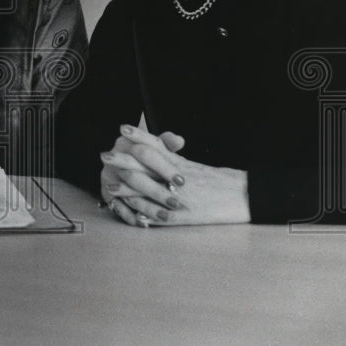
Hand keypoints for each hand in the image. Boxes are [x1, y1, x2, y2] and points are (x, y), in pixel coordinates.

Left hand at [101, 125, 249, 225]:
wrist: (240, 198)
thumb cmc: (216, 181)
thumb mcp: (192, 165)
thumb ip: (172, 155)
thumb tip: (154, 143)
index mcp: (180, 163)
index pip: (156, 144)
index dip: (138, 136)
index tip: (121, 129)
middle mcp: (178, 177)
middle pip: (147, 164)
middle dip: (124, 160)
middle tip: (105, 156)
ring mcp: (178, 197)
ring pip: (147, 189)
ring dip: (126, 188)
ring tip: (109, 185)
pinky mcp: (180, 217)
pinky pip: (156, 214)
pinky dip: (141, 212)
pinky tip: (127, 210)